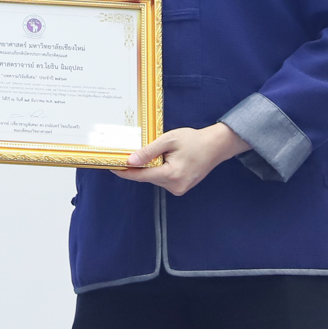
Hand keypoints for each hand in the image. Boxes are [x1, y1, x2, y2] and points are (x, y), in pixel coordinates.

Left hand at [114, 122, 248, 196]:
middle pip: (147, 177)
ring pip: (155, 178)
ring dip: (151, 167)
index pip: (141, 176)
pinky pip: (163, 179)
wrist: (216, 146)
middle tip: (129, 152)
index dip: (125, 172)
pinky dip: (159, 170)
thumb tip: (130, 160)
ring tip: (158, 152)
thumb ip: (149, 151)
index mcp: (172, 175)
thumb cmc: (194, 140)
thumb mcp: (169, 140)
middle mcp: (175, 186)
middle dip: (139, 166)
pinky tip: (165, 158)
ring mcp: (179, 189)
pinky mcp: (181, 188)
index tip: (111, 167)